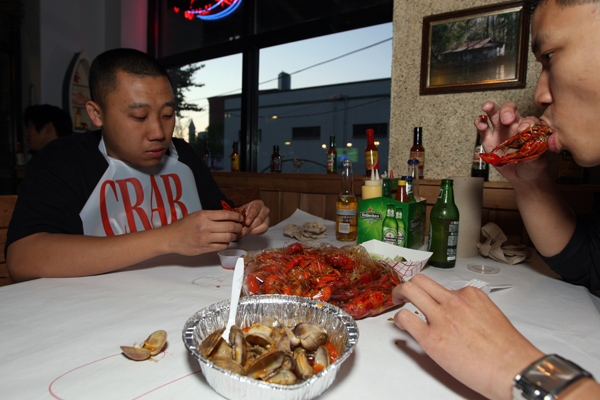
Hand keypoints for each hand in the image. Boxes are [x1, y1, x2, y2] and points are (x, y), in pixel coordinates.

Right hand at [162, 209, 243, 254]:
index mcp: (203, 215)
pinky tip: (225, 241)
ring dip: (234, 236)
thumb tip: (229, 216)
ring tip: (234, 234)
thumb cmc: (184, 225)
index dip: (237, 216)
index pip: (226, 214)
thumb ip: (212, 216)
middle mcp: (205, 226)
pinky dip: (226, 243)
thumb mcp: (197, 215)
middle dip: (238, 227)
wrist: (171, 238)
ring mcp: (205, 238)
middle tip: (240, 227)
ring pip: (228, 237)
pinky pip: (222, 246)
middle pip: (230, 226)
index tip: (240, 218)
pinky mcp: (204, 248)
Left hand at [239, 200, 269, 235]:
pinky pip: (263, 230)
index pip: (255, 209)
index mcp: (257, 203)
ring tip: (244, 232)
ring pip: (263, 225)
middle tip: (243, 231)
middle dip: (250, 226)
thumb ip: (240, 215)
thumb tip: (240, 220)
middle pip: (259, 219)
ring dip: (253, 230)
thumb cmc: (242, 214)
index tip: (246, 223)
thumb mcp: (239, 213)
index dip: (251, 216)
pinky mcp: (267, 225)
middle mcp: (265, 209)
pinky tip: (249, 232)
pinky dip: (255, 232)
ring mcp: (267, 218)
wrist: (244, 219)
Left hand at [392, 274, 543, 399]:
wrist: (513, 370)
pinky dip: (401, 320)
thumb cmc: (507, 351)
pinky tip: (403, 326)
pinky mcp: (431, 337)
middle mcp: (454, 301)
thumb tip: (458, 315)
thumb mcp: (491, 317)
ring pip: (410, 290)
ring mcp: (442, 317)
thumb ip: (471, 310)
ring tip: (397, 302)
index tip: (429, 300)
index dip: (432, 295)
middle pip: (421, 280)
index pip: (443, 286)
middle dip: (409, 285)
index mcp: (471, 295)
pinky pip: (406, 318)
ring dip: (399, 294)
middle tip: (403, 293)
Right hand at [475, 101, 546, 182]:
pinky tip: (480, 123)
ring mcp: (500, 131)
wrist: (521, 175)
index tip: (524, 129)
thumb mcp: (538, 160)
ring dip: (491, 109)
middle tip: (507, 119)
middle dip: (507, 110)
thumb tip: (530, 144)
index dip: (526, 122)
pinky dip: (480, 123)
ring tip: (487, 107)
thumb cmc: (532, 164)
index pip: (528, 119)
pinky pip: (483, 128)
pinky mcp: (488, 139)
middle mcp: (514, 125)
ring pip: (495, 114)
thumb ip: (535, 152)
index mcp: (529, 128)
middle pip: (510, 110)